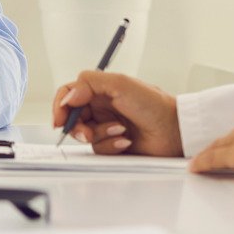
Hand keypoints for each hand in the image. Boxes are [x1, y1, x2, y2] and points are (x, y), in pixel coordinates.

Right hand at [51, 72, 182, 156]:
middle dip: (77, 127)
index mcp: (100, 90)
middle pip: (72, 118)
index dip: (60, 107)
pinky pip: (99, 149)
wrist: (175, 130)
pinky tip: (126, 142)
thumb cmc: (153, 104)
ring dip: (101, 135)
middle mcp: (101, 107)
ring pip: (85, 136)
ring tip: (121, 131)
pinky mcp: (113, 145)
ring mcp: (106, 126)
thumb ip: (89, 83)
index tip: (59, 121)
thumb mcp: (120, 84)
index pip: (69, 94)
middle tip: (87, 133)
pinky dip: (111, 145)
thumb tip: (68, 97)